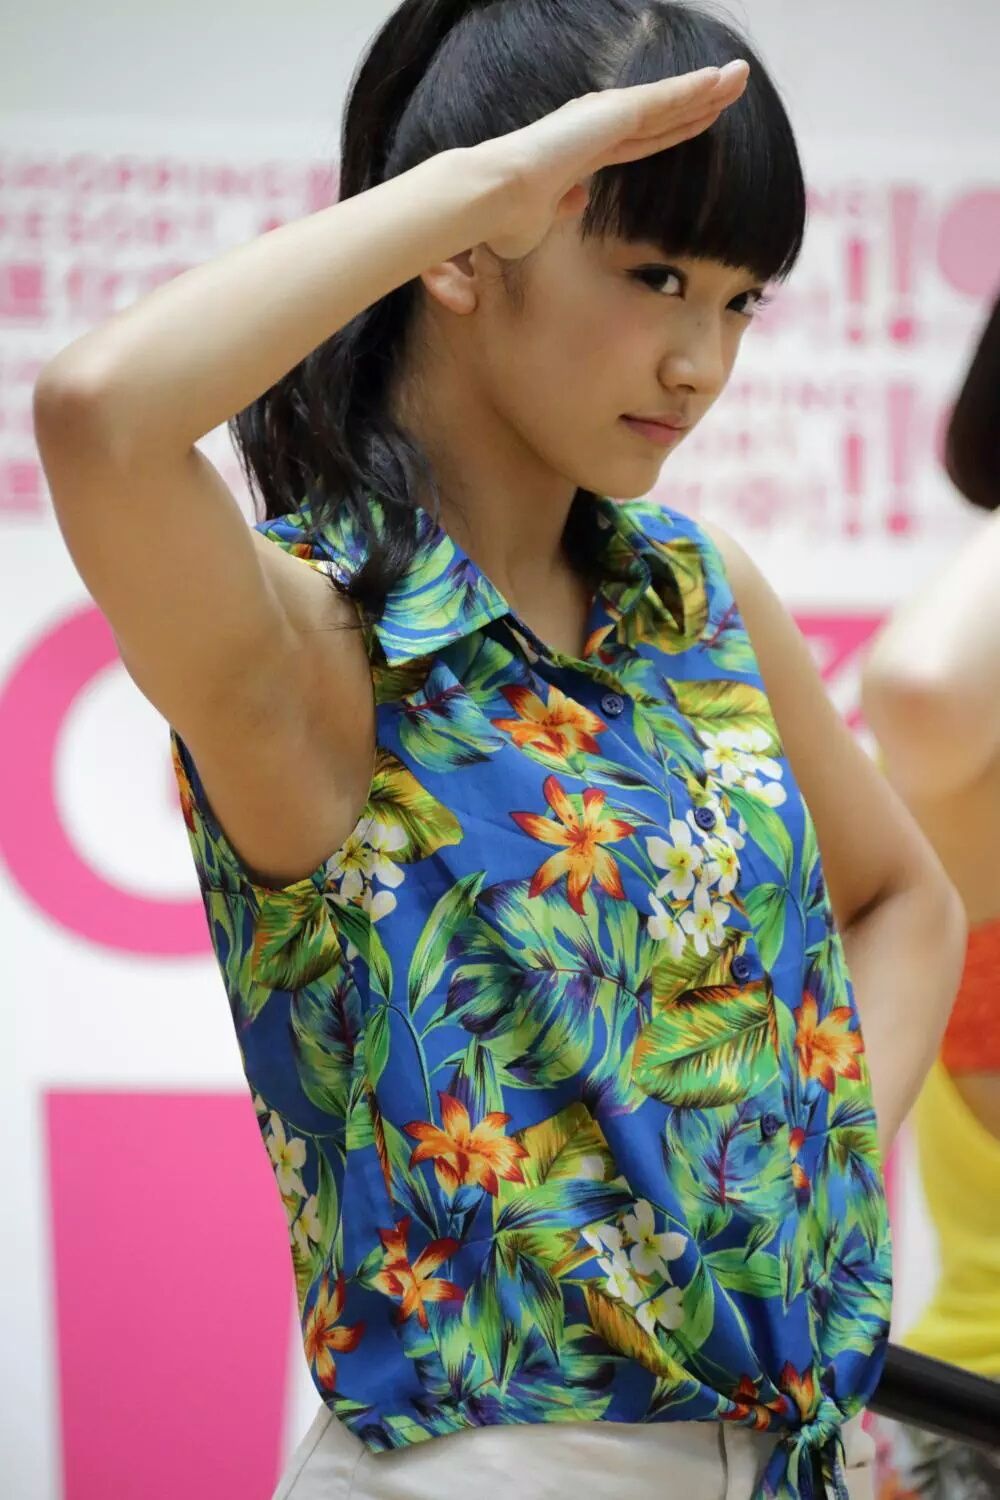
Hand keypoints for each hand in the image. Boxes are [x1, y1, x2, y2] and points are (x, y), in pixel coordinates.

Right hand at [474, 60, 749, 260]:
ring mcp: (604, 117)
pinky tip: (722, 80)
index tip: (695, 124)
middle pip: (659, 114)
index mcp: (582, 153)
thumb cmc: (506, 220)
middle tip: (727, 88)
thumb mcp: (542, 221)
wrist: (493, 200)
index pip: (637, 141)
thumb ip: (561, 207)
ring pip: (668, 101)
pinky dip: (694, 88)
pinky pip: (665, 99)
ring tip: (738, 76)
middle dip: (693, 103)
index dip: (668, 132)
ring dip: (705, 88)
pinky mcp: (613, 113)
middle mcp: (595, 127)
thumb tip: (576, 202)